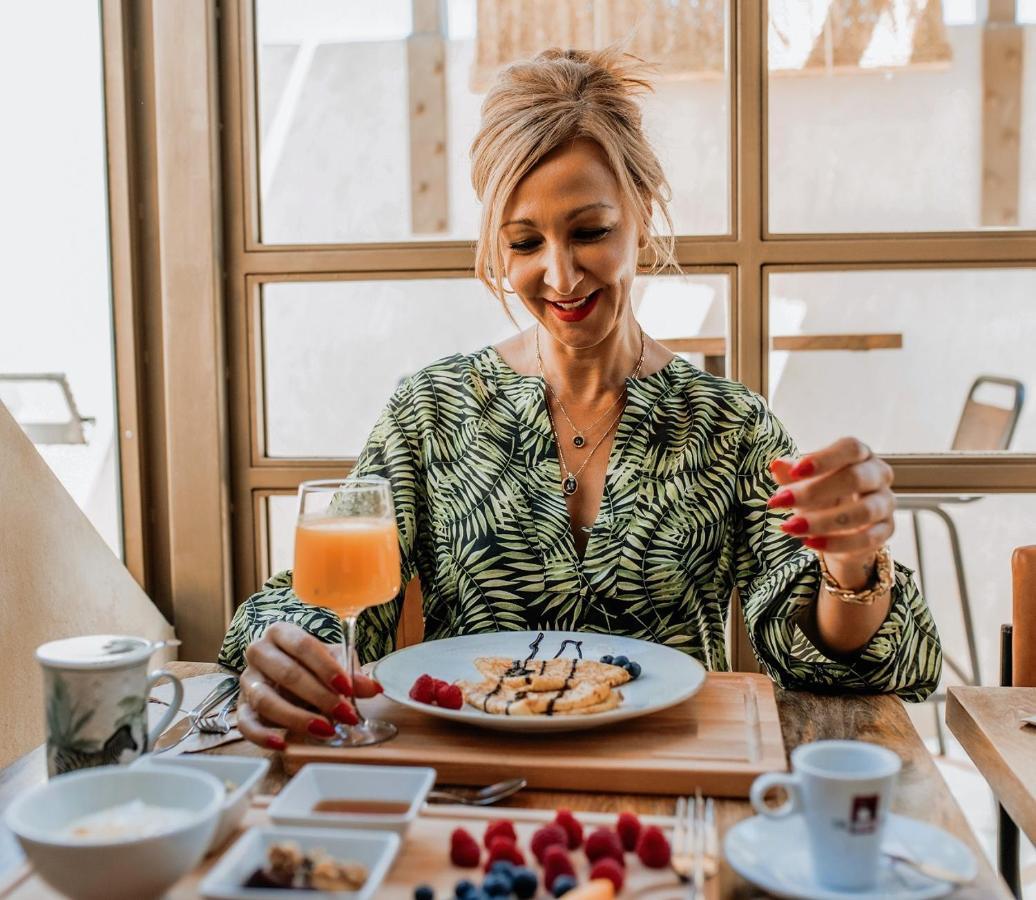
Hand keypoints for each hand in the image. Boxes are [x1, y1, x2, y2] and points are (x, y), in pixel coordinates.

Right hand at [237, 622, 382, 749]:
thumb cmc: (309, 663)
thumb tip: (372, 688)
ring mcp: (248, 680)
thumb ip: (350, 673)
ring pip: (265, 700)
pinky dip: (262, 736)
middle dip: (319, 696)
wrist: (283, 671)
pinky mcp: (241, 706)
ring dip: (297, 718)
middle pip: (287, 673)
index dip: (326, 667)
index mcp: (281, 632)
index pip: (303, 645)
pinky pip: (245, 723)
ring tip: (325, 730)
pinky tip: (283, 744)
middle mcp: (259, 652)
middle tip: (345, 714)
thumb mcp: (331, 661)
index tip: (347, 687)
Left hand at [768, 436, 894, 586]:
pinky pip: (867, 539)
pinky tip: (810, 542)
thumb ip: (791, 474)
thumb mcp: (804, 481)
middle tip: (780, 501)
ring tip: (791, 527)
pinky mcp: (887, 530)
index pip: (850, 448)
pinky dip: (836, 543)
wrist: (841, 527)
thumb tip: (777, 465)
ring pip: (863, 512)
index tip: (795, 471)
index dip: (823, 458)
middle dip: (814, 491)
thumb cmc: (822, 493)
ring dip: (823, 521)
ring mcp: (886, 503)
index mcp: (860, 454)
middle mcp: (879, 474)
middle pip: (855, 478)